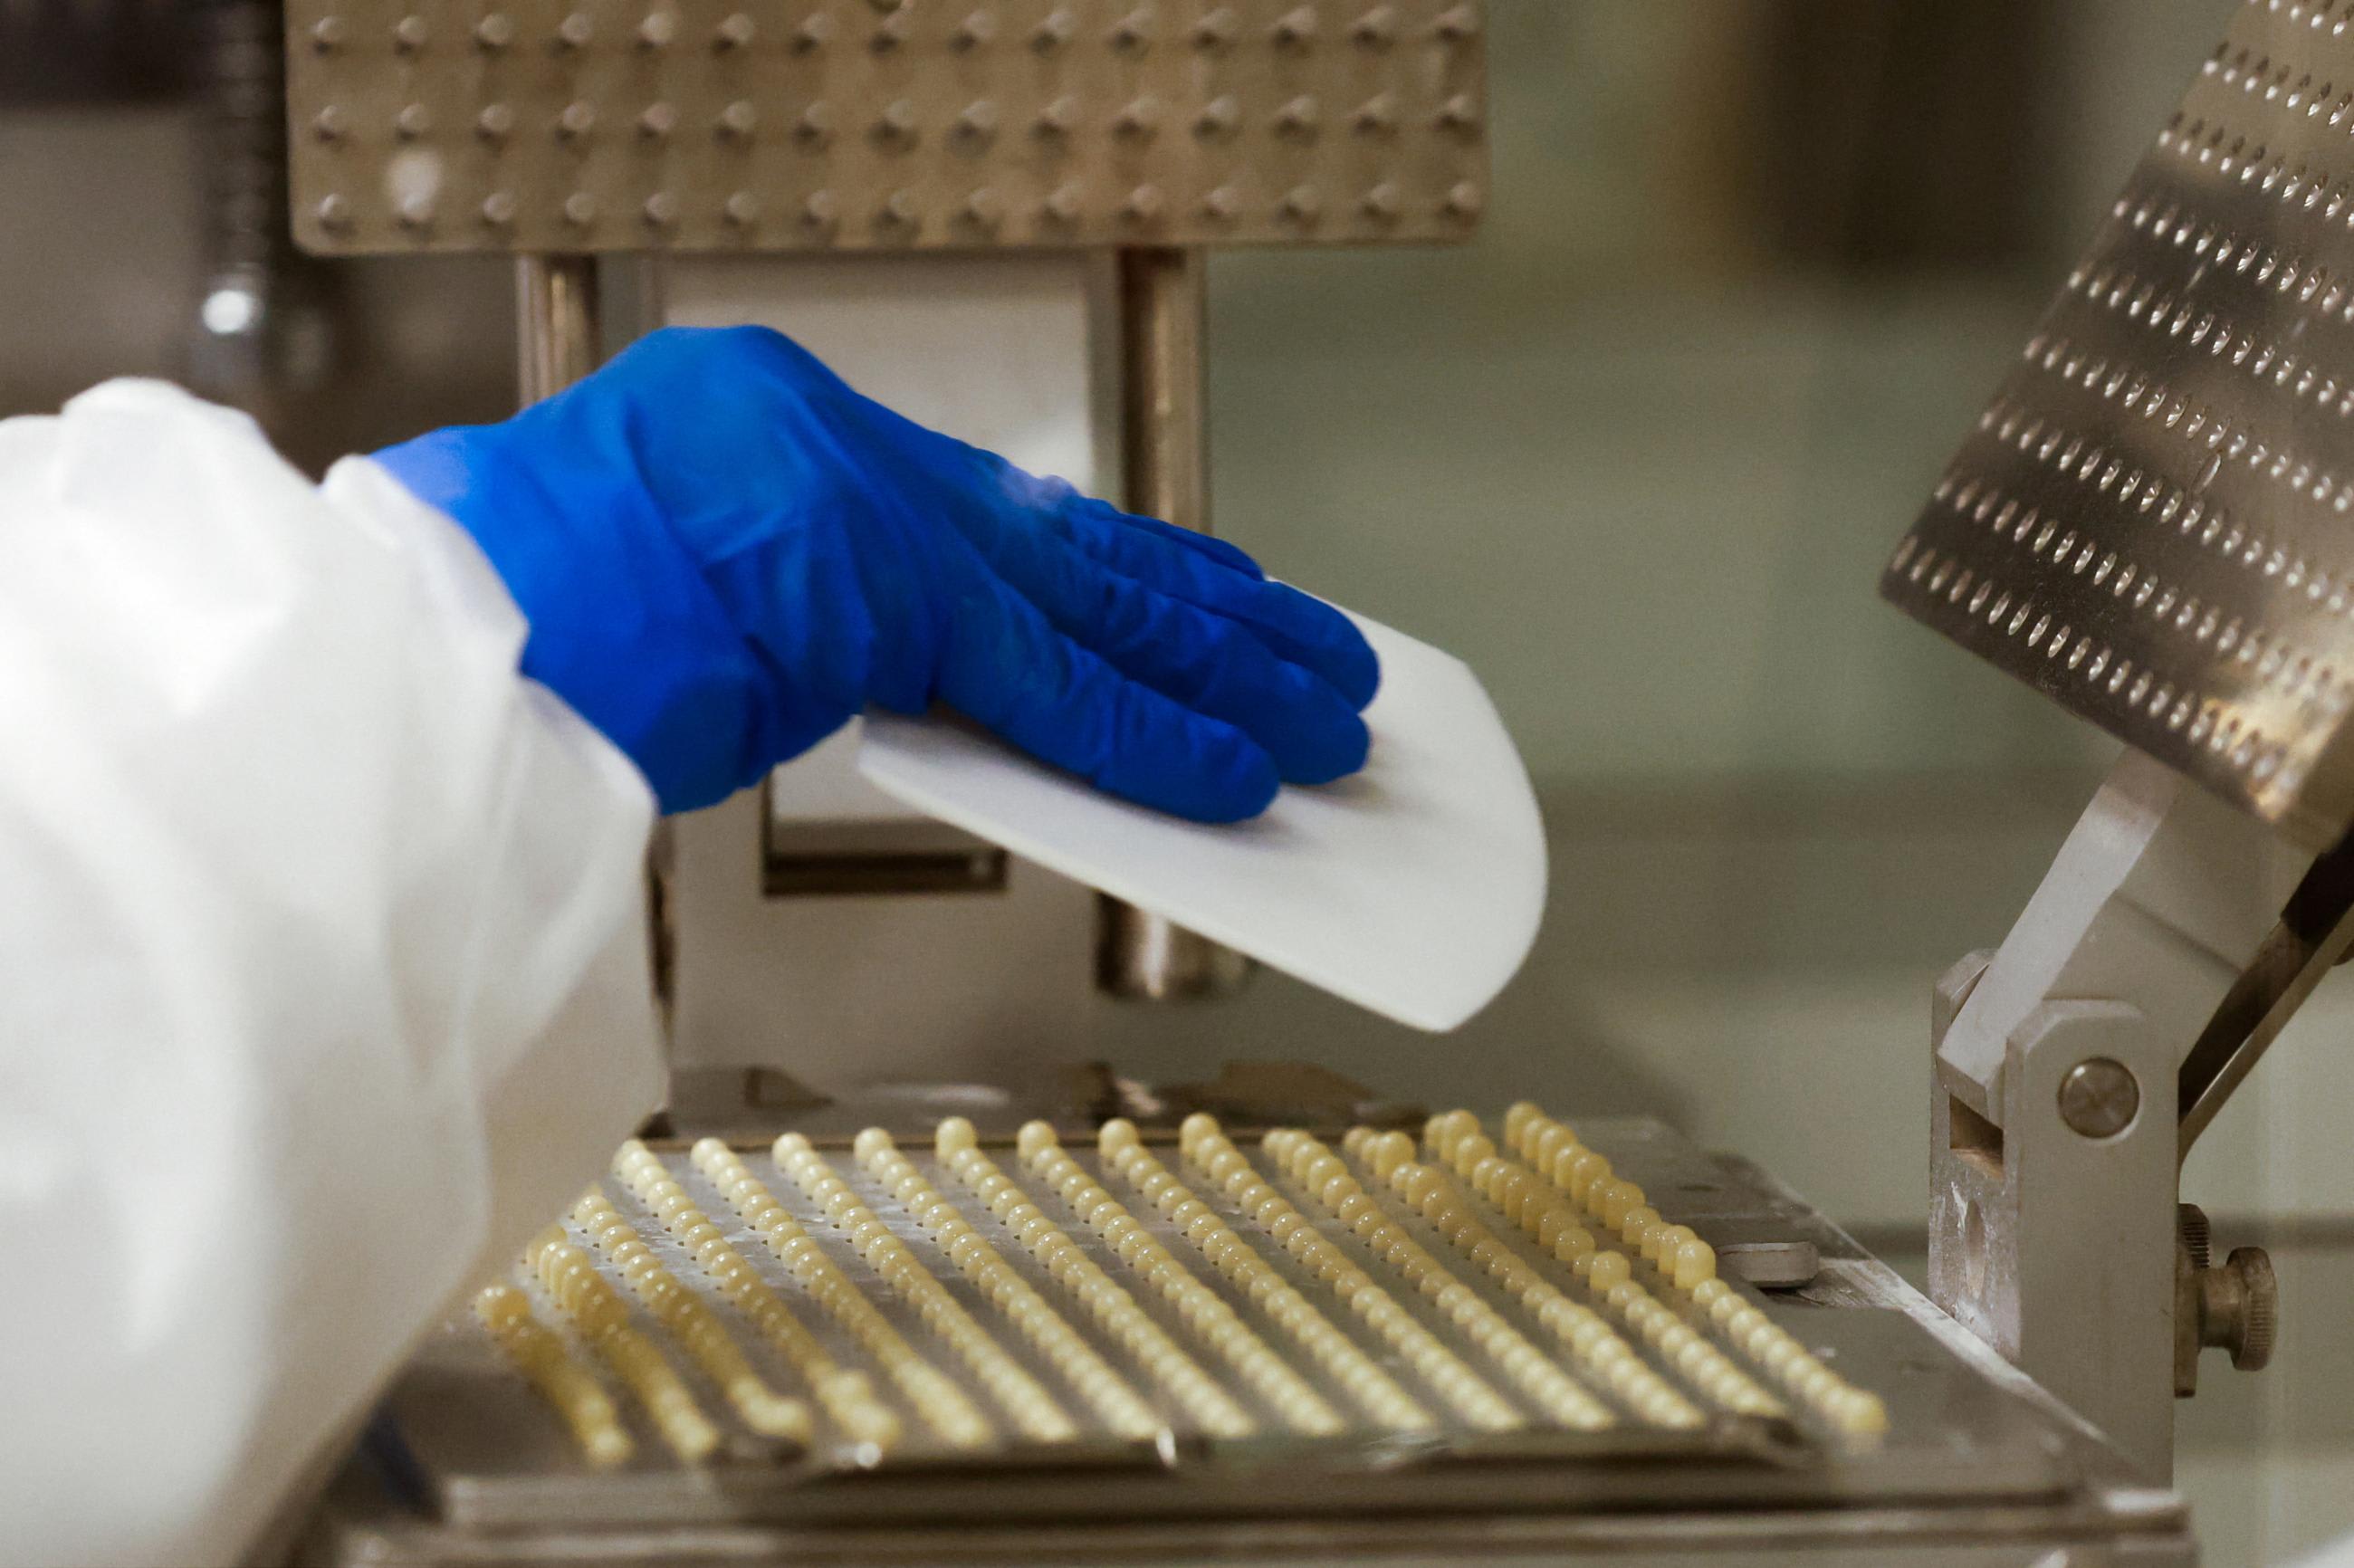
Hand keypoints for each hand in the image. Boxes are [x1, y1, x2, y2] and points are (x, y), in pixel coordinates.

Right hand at [373, 326, 1376, 818]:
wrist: (442, 635)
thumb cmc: (509, 636)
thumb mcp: (684, 610)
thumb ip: (811, 634)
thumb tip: (927, 696)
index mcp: (788, 441)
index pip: (996, 523)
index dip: (1116, 572)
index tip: (1202, 599)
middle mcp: (849, 450)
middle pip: (1073, 545)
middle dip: (1204, 610)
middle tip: (1310, 646)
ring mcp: (871, 510)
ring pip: (1094, 601)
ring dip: (1217, 668)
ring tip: (1321, 707)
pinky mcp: (892, 592)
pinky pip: (1054, 679)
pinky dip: (1150, 731)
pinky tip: (1239, 766)